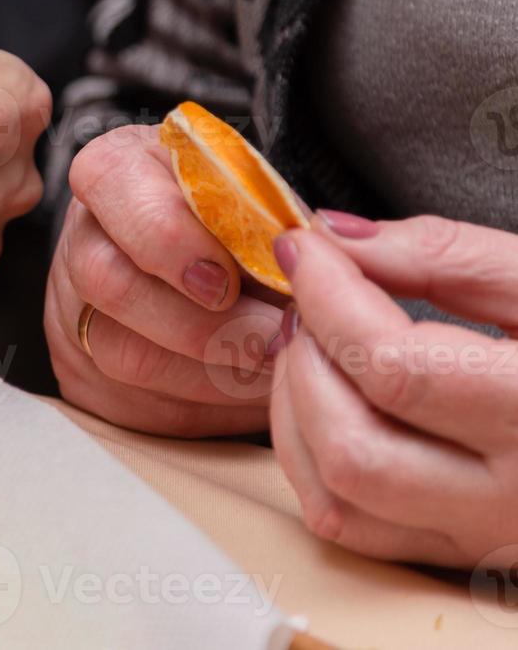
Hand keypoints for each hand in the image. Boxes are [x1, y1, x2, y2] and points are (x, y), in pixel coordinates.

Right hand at [45, 124, 283, 436]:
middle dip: (201, 322)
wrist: (204, 269)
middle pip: (110, 281)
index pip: (110, 183)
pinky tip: (252, 390)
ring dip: (211, 372)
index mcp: (116, 171)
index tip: (228, 276)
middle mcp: (83, 235)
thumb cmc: (235, 221)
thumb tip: (318, 258)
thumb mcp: (255, 195)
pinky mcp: (88, 371)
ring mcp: (75, 308)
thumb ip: (275, 216)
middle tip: (274, 336)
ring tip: (278, 366)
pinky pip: (138, 400)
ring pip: (122, 352)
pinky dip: (206, 404)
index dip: (167, 236)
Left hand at [270, 214, 517, 567]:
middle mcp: (515, 498)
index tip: (302, 247)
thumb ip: (442, 254)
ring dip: (294, 411)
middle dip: (306, 362)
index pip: (397, 369)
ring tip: (315, 346)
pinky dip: (307, 458)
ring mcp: (484, 536)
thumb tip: (334, 238)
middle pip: (354, 447)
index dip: (328, 299)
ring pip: (337, 495)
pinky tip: (323, 400)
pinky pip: (346, 524)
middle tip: (310, 302)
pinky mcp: (458, 553)